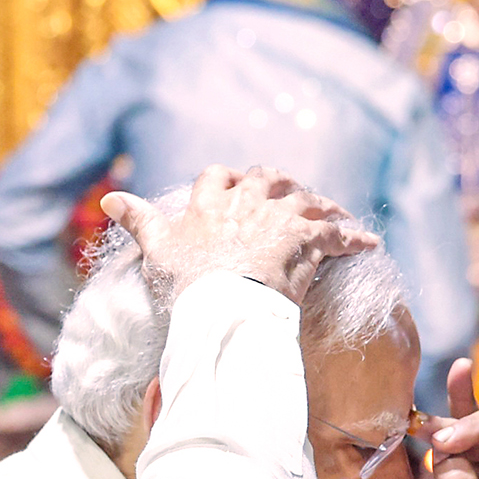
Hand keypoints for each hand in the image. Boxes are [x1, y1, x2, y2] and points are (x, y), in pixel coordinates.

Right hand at [100, 163, 378, 303]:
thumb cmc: (188, 279)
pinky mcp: (310, 238)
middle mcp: (249, 199)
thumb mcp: (157, 247)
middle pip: (269, 178)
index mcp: (212, 200)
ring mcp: (281, 216)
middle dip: (280, 184)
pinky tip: (370, 244)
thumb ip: (137, 219)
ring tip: (337, 214)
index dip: (228, 180)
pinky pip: (339, 234)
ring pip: (309, 199)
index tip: (235, 185)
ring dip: (324, 206)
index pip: (220, 176)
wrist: (223, 302)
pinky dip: (355, 238)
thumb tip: (108, 200)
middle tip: (291, 195)